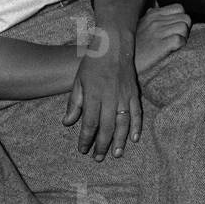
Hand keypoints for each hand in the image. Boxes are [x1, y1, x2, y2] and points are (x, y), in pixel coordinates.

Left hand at [64, 23, 137, 160]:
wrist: (114, 45)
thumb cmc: (93, 62)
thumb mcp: (78, 81)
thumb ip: (74, 103)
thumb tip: (67, 123)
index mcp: (93, 95)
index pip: (89, 123)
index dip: (85, 139)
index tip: (82, 150)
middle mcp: (109, 98)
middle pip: (106, 127)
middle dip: (102, 145)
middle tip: (98, 158)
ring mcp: (124, 96)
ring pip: (123, 124)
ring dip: (119, 141)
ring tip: (115, 154)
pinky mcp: (134, 93)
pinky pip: (137, 113)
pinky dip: (137, 127)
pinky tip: (134, 138)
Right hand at [134, 3, 190, 74]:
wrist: (119, 60)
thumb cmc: (131, 45)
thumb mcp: (138, 26)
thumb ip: (149, 17)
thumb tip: (154, 10)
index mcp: (152, 15)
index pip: (179, 8)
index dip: (181, 18)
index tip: (176, 29)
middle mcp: (156, 21)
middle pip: (186, 18)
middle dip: (185, 29)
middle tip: (177, 38)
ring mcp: (158, 32)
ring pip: (184, 27)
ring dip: (184, 37)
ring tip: (174, 45)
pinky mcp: (160, 45)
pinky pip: (180, 40)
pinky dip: (180, 46)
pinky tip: (171, 50)